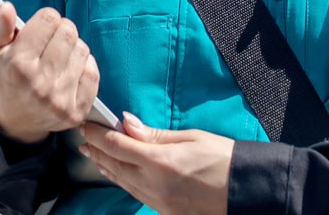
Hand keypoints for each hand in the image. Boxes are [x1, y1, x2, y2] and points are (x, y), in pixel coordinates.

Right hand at [0, 2, 100, 146]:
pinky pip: (92, 73)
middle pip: (68, 32)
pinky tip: (70, 69)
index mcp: (17, 65)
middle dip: (60, 30)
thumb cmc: (5, 78)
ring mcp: (59, 100)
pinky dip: (84, 66)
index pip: (48, 19)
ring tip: (58, 56)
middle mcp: (40, 84)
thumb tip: (7, 7)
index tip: (40, 27)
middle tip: (50, 40)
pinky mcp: (76, 111)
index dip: (45, 18)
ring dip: (72, 48)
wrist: (14, 120)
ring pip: (82, 50)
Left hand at [79, 113, 233, 214]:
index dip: (98, 135)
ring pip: (123, 183)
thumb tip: (127, 123)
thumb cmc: (224, 158)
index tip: (86, 125)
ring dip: (106, 168)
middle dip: (97, 152)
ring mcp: (159, 201)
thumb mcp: (190, 137)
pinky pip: (136, 194)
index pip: (117, 145)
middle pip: (115, 165)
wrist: (245, 191)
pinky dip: (123, 182)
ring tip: (94, 157)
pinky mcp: (165, 211)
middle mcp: (154, 184)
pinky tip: (118, 175)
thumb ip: (154, 134)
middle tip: (83, 141)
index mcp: (159, 161)